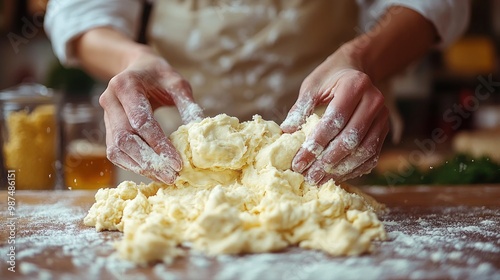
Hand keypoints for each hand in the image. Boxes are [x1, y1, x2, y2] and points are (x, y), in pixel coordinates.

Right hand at [99, 52, 203, 183]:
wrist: (136, 68)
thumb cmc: (159, 75)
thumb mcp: (177, 83)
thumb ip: (188, 104)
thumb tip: (200, 132)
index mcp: (126, 85)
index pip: (141, 122)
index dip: (159, 144)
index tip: (178, 163)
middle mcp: (110, 100)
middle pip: (126, 139)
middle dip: (149, 161)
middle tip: (172, 176)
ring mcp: (105, 115)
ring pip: (117, 149)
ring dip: (140, 167)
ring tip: (165, 178)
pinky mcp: (108, 128)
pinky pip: (115, 152)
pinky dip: (133, 165)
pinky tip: (152, 172)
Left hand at [281, 46, 389, 183]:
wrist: (356, 71)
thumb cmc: (329, 79)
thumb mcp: (312, 86)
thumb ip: (301, 108)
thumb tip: (286, 131)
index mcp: (355, 85)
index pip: (334, 120)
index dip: (316, 143)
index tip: (299, 161)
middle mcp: (373, 101)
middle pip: (351, 138)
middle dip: (328, 161)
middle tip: (309, 176)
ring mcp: (382, 117)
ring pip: (364, 150)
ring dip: (341, 169)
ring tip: (320, 180)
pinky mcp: (384, 130)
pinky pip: (371, 155)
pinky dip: (354, 169)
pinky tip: (336, 176)